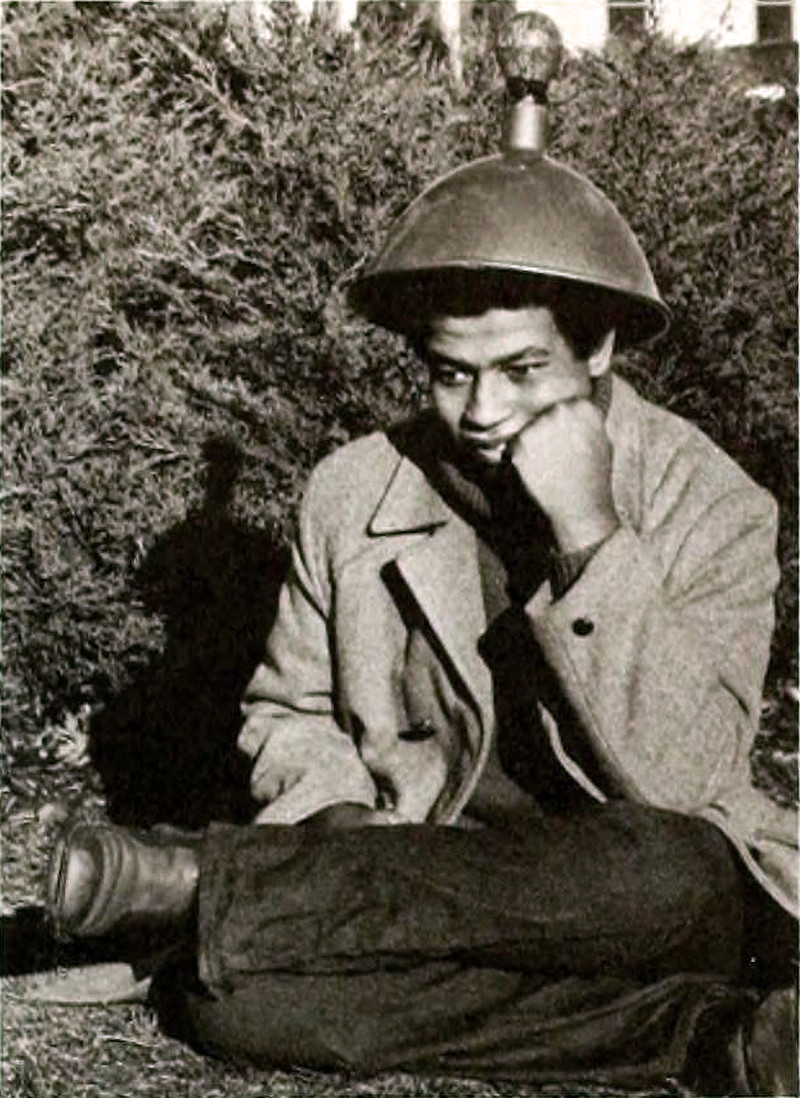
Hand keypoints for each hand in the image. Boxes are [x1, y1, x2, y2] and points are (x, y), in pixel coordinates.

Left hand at [507, 397, 619, 551]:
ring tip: (547, 466)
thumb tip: (574, 410)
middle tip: (553, 456)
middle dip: (544, 431)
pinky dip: (520, 458)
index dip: (562, 426)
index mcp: (583, 406)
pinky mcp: (520, 444)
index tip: (567, 443)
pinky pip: (514, 446)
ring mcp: (539, 426)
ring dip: (531, 445)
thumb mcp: (603, 442)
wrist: (580, 509)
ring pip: (527, 430)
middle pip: (543, 414)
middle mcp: (560, 410)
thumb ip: (587, 422)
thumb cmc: (594, 479)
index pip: (564, 406)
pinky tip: (536, 472)